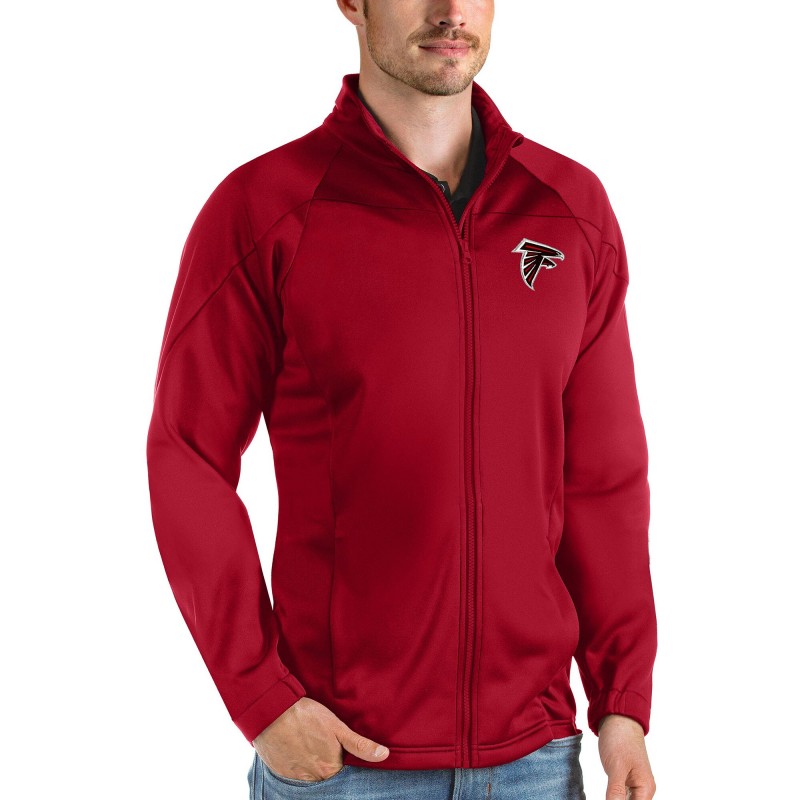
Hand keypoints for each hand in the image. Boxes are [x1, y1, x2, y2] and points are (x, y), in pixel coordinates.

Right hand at [252, 696, 389, 780]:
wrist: (271, 712)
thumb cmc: (306, 716)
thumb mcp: (337, 727)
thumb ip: (360, 745)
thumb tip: (384, 755)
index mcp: (329, 769)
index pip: (343, 775)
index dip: (345, 764)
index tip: (344, 755)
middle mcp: (313, 778)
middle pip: (327, 777)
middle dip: (329, 766)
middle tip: (325, 749)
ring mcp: (295, 777)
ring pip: (311, 777)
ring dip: (314, 766)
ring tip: (313, 748)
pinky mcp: (281, 772)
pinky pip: (295, 775)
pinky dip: (300, 766)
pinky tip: (300, 751)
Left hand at [598, 714, 655, 799]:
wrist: (617, 718)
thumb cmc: (620, 739)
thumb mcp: (616, 768)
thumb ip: (616, 792)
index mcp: (646, 789)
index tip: (610, 798)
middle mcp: (643, 789)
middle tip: (606, 793)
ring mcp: (634, 784)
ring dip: (614, 799)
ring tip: (607, 791)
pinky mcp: (624, 779)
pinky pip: (620, 795)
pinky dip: (612, 798)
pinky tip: (606, 796)